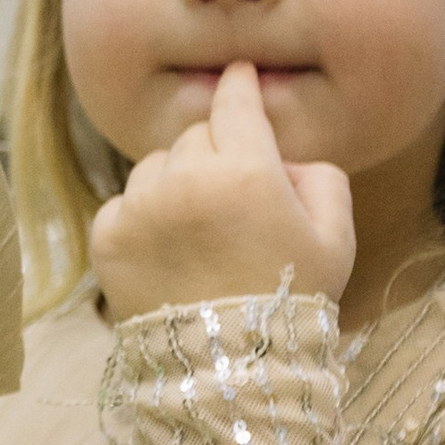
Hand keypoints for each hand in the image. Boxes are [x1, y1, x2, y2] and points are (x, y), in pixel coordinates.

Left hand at [89, 61, 354, 323]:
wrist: (233, 369)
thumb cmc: (292, 300)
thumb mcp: (335, 236)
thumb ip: (319, 175)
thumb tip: (281, 156)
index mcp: (243, 170)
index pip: (235, 104)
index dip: (238, 86)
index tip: (237, 75)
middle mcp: (183, 180)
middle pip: (195, 136)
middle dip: (216, 153)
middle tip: (234, 196)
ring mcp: (139, 209)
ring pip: (155, 166)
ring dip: (175, 182)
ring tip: (201, 230)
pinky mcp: (108, 239)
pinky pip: (125, 203)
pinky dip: (144, 216)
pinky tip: (170, 248)